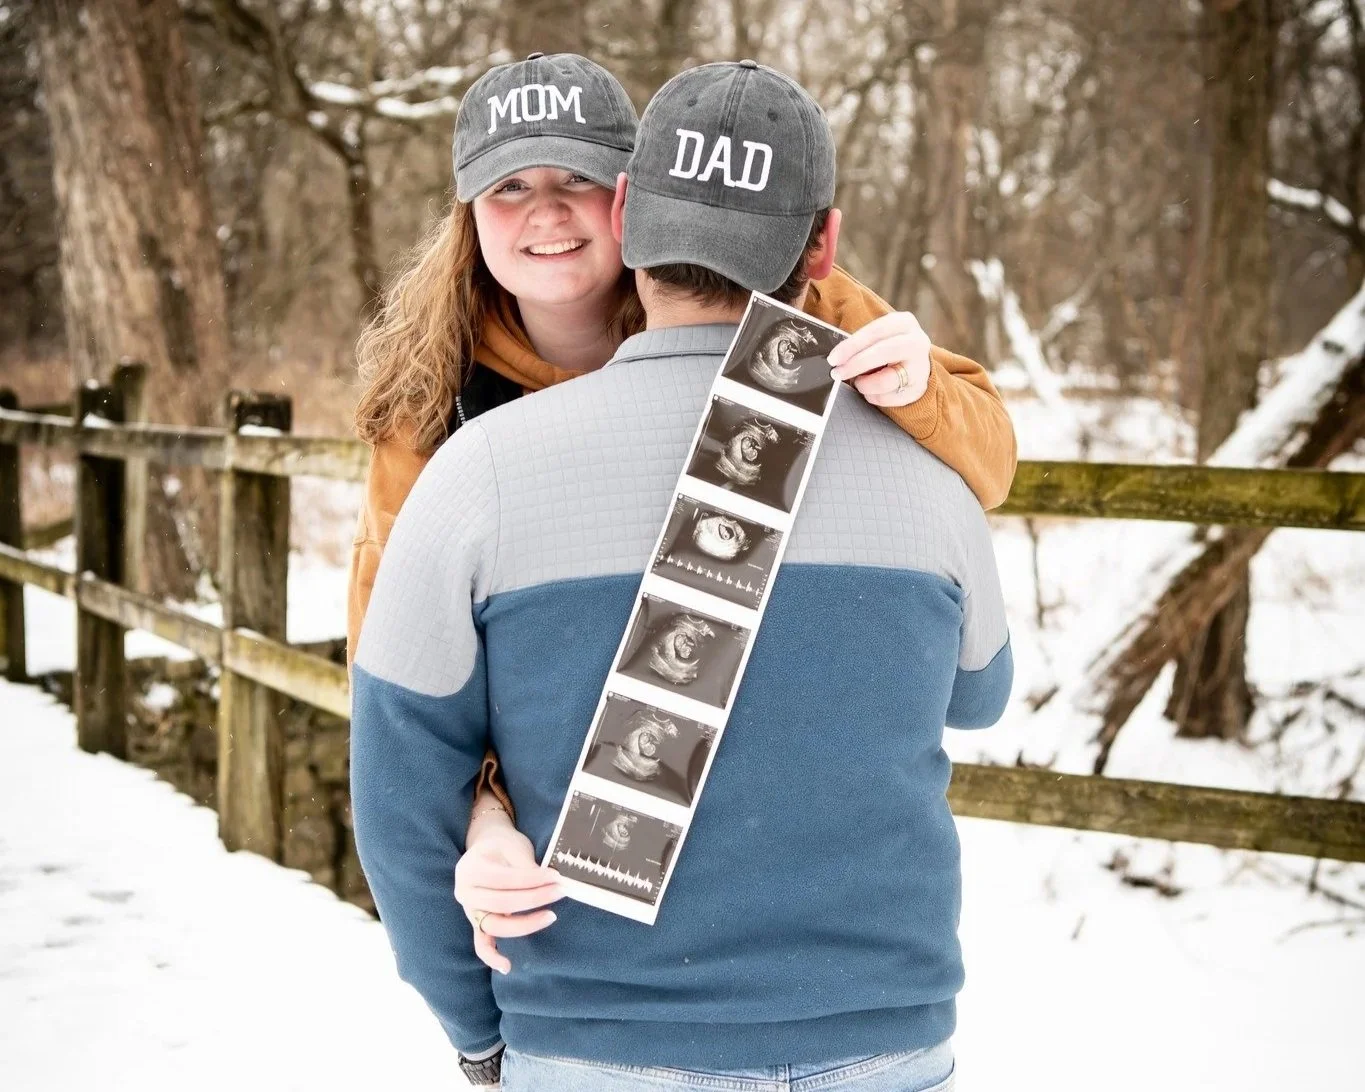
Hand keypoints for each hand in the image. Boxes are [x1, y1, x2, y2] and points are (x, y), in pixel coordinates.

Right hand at [455, 824, 563, 973]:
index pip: (505, 879)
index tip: (556, 877)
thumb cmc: (501, 846)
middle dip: (535, 899)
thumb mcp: (511, 846)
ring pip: (496, 925)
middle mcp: (465, 892)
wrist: (485, 847)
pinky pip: (481, 943)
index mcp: (471, 869)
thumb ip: (525, 865)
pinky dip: (492, 956)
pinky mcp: (476, 923)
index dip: (532, 879)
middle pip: (502, 903)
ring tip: (551, 916)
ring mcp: (469, 910)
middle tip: (560, 892)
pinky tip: (507, 966)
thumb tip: (549, 882)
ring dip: (525, 924)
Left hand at [827, 311, 931, 406]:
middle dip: (855, 364)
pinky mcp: (917, 389)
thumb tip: (836, 358)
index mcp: (903, 323)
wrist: (917, 366)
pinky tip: (872, 390)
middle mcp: (916, 343)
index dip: (851, 346)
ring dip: (864, 384)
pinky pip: (887, 398)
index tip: (833, 358)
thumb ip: (860, 344)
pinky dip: (873, 396)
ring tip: (859, 382)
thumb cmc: (889, 349)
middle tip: (837, 373)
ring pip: (884, 381)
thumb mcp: (879, 338)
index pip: (874, 332)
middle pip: (882, 353)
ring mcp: (919, 367)